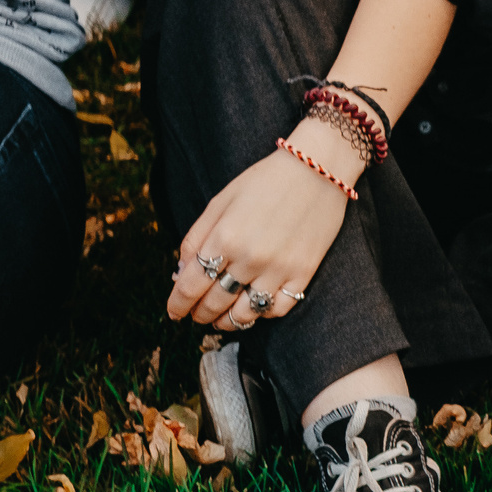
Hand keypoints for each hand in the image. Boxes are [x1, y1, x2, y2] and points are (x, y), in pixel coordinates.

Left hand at [165, 121, 362, 332]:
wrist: (318, 169)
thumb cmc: (265, 181)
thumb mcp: (220, 202)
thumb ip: (195, 238)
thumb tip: (180, 274)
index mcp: (225, 237)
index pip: (190, 286)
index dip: (177, 304)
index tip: (173, 312)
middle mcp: (250, 258)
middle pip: (214, 303)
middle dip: (199, 314)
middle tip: (196, 315)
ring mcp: (279, 269)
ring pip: (244, 314)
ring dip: (227, 322)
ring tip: (221, 319)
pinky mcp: (304, 273)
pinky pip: (277, 308)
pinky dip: (262, 314)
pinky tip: (254, 306)